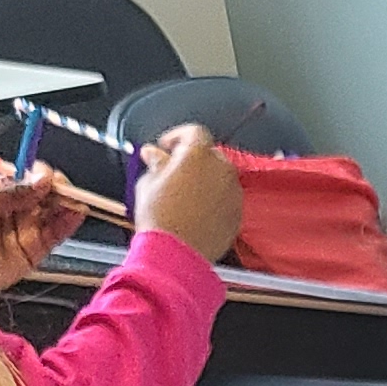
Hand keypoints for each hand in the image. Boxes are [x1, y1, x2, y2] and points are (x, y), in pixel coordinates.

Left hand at [0, 162, 89, 292]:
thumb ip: (11, 192)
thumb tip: (40, 180)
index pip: (26, 178)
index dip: (38, 176)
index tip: (46, 176)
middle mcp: (13, 210)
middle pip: (45, 194)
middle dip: (57, 189)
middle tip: (62, 188)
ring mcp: (25, 230)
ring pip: (54, 213)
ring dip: (67, 204)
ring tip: (73, 200)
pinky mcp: (34, 251)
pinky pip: (56, 234)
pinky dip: (69, 223)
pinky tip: (75, 213)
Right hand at [130, 123, 245, 260]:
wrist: (177, 253)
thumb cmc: (159, 217)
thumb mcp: (148, 183)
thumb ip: (156, 163)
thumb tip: (154, 154)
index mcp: (198, 154)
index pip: (193, 132)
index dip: (177, 136)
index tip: (165, 147)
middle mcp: (222, 169)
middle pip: (210, 153)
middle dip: (193, 158)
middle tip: (173, 170)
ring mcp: (233, 191)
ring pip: (221, 176)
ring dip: (205, 178)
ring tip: (184, 193)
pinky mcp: (238, 212)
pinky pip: (227, 197)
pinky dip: (215, 198)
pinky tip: (197, 209)